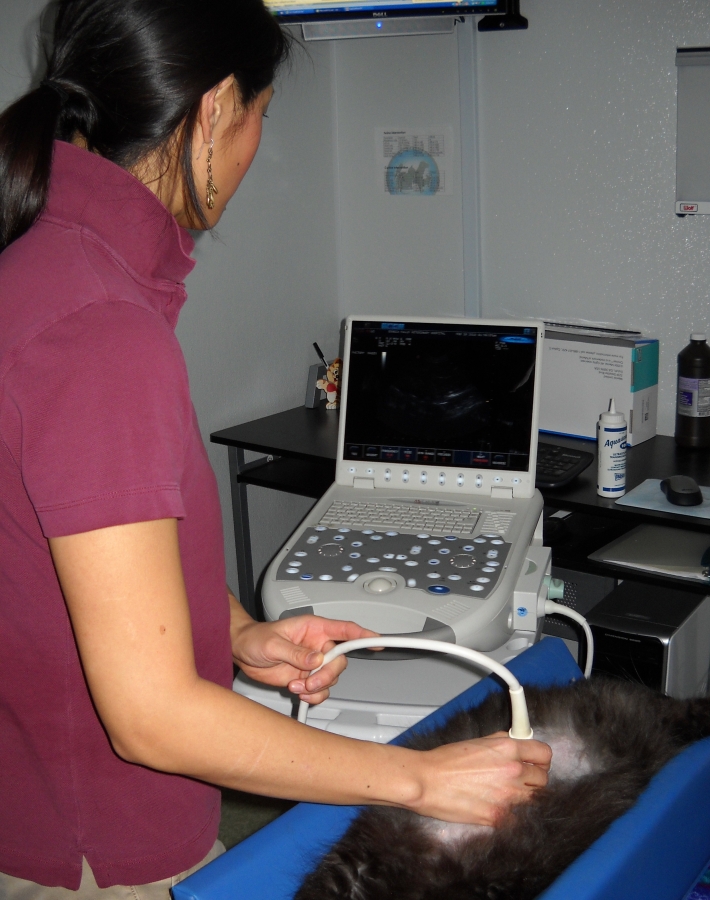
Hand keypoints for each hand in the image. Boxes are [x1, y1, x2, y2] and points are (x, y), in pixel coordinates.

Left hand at [230, 602, 378, 703]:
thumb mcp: (273, 644)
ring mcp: (313, 663)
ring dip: (317, 687)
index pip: (344, 629)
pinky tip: (298, 692)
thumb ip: (295, 652)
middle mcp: (317, 646)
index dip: (363, 634)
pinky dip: (313, 695)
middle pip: (340, 661)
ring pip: (331, 678)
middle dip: (327, 674)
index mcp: (314, 629)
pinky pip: (321, 690)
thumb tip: (316, 659)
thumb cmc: (255, 638)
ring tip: (297, 686)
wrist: (242, 653)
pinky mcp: (306, 678)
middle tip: (310, 680)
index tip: (376, 641)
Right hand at [411, 732, 551, 825]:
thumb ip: (501, 743)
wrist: (426, 781)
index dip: (540, 759)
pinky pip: (516, 816)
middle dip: (533, 778)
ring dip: (523, 796)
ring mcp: (507, 797)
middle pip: (542, 779)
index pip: (544, 754)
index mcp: (507, 749)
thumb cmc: (445, 760)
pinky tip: (495, 805)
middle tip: (520, 778)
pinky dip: (510, 813)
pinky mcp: (498, 816)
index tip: (536, 762)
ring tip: (504, 792)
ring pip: (533, 799)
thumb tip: (516, 743)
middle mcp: (512, 772)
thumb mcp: (477, 741)